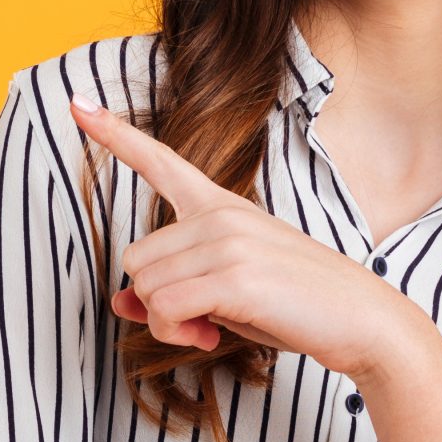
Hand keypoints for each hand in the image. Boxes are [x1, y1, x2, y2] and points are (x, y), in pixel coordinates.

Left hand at [68, 90, 410, 378]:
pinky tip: (211, 338)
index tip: (77, 103)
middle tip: (198, 322)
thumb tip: (118, 302)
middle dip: (154, 302)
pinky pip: (166, 309)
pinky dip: (178, 335)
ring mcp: (227, 241)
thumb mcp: (226, 293)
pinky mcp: (234, 277)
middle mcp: (218, 214)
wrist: (363, 320)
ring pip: (144, 287)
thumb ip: (172, 289)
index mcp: (219, 206)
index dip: (113, 134)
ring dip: (166, 323)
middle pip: (135, 259)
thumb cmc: (295, 306)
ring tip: (209, 329)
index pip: (159, 161)